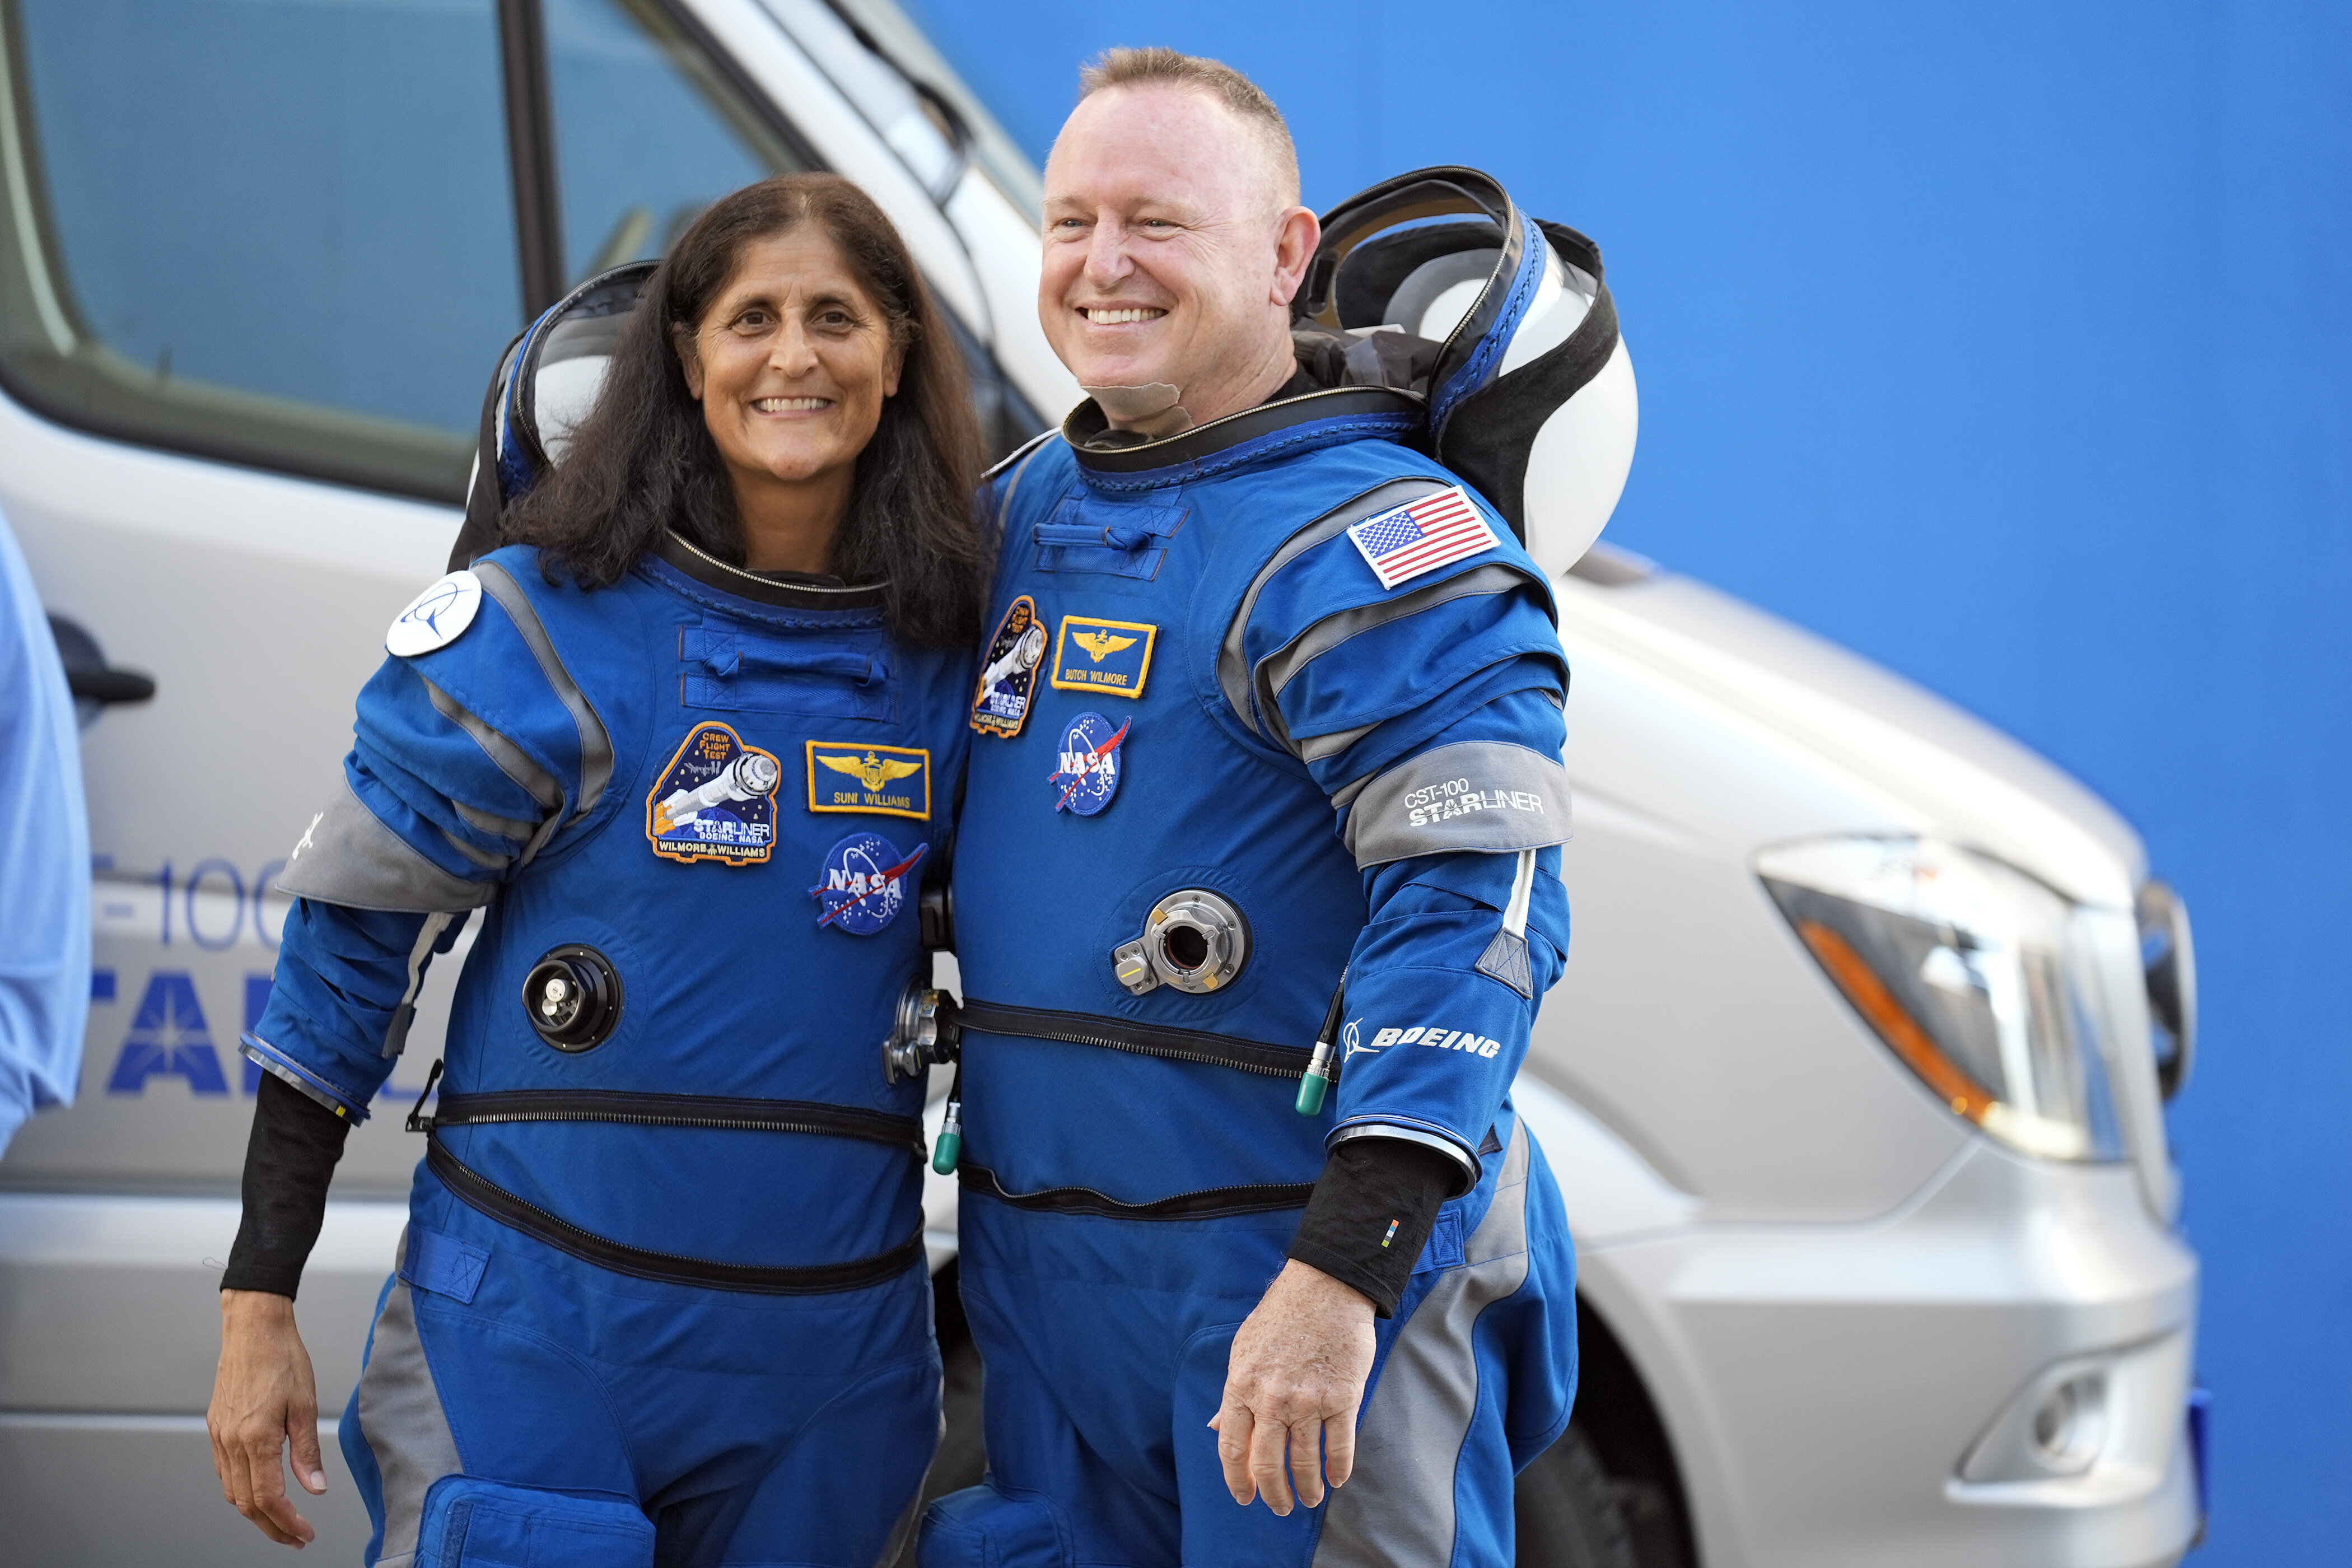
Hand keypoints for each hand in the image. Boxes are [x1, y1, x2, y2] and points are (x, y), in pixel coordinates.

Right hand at [209, 1289, 328, 1546]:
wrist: (253, 1328)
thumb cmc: (282, 1358)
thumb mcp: (306, 1404)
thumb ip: (308, 1451)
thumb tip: (315, 1489)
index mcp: (255, 1438)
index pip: (269, 1497)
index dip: (288, 1522)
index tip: (306, 1533)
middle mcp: (231, 1441)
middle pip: (246, 1503)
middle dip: (271, 1527)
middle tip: (295, 1538)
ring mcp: (219, 1435)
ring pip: (232, 1491)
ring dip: (255, 1512)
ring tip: (281, 1521)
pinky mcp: (215, 1427)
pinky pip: (225, 1472)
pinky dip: (241, 1490)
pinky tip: (259, 1490)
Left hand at [1209, 1259, 1376, 1514]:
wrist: (1325, 1287)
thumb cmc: (1280, 1317)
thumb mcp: (1243, 1350)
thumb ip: (1232, 1394)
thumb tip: (1214, 1428)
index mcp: (1241, 1386)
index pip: (1231, 1447)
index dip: (1237, 1479)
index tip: (1244, 1497)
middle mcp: (1272, 1399)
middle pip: (1268, 1463)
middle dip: (1273, 1494)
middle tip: (1280, 1507)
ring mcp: (1308, 1400)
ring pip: (1305, 1462)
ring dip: (1307, 1488)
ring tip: (1310, 1498)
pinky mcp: (1342, 1397)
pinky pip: (1339, 1446)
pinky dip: (1338, 1469)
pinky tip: (1336, 1480)